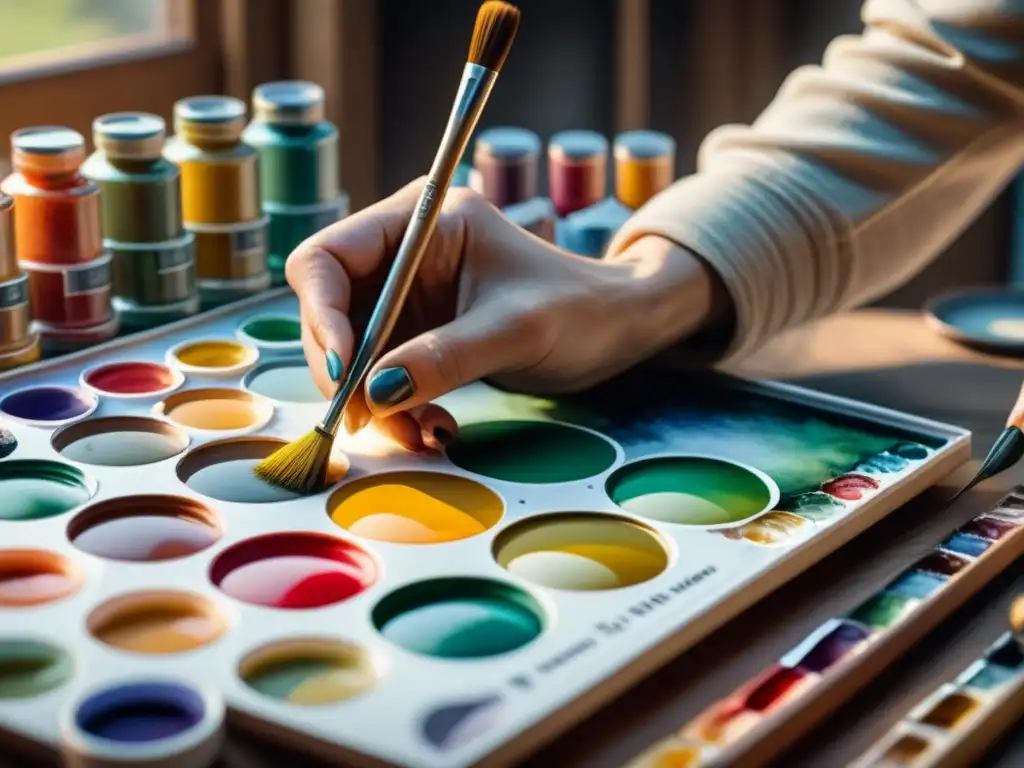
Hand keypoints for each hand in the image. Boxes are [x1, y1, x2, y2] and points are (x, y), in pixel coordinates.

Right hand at [287, 178, 722, 451]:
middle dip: (344, 369)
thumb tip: (373, 393)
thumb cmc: (580, 308)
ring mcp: (409, 297)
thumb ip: (444, 357)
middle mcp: (406, 254)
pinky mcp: (420, 335)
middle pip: (331, 309)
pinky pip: (383, 376)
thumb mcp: (515, 330)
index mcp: (425, 220)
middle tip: (365, 419)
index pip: (329, 257)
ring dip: (372, 400)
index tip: (344, 372)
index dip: (322, 313)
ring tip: (415, 434)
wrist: (617, 330)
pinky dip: (397, 409)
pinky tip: (431, 429)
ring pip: (354, 352)